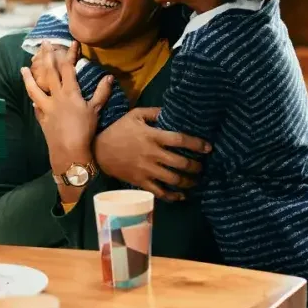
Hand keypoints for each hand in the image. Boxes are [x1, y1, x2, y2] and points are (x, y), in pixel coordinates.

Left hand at [22, 42, 112, 161]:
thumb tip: (109, 77)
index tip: (71, 42)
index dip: (70, 53)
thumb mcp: (96, 110)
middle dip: (47, 56)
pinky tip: (31, 97)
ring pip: (34, 88)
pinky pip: (35, 106)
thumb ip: (102, 92)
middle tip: (43, 44)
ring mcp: (46, 107)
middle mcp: (56, 97)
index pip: (69, 68)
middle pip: (49, 72)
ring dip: (28, 77)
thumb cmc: (84, 130)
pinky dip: (33, 100)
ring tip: (23, 68)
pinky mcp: (41, 118)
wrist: (69, 151)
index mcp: (70, 92)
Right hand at [95, 107, 211, 200]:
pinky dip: (173, 196)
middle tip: (202, 166)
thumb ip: (154, 113)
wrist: (99, 151)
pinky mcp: (141, 182)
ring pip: (173, 179)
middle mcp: (152, 154)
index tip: (208, 147)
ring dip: (188, 182)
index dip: (196, 144)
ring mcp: (147, 170)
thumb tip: (172, 111)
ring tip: (195, 181)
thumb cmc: (118, 130)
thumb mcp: (135, 115)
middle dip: (196, 166)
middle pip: (181, 163)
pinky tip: (181, 195)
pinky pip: (160, 192)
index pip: (180, 140)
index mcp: (152, 136)